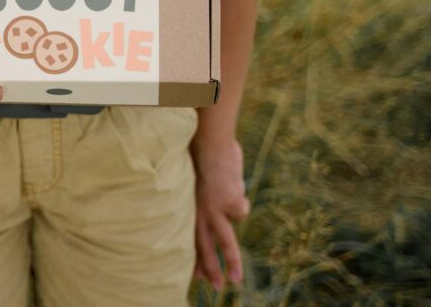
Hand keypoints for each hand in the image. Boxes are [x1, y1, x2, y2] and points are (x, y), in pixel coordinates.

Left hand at [192, 135, 250, 289]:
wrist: (208, 143)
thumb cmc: (201, 155)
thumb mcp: (197, 180)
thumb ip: (205, 196)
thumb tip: (225, 206)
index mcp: (189, 208)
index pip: (191, 238)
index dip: (195, 256)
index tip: (196, 276)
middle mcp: (200, 213)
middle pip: (206, 247)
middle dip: (211, 269)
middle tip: (215, 287)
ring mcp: (216, 211)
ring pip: (225, 242)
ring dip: (231, 262)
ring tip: (235, 281)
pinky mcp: (231, 205)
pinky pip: (241, 209)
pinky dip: (240, 197)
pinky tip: (233, 184)